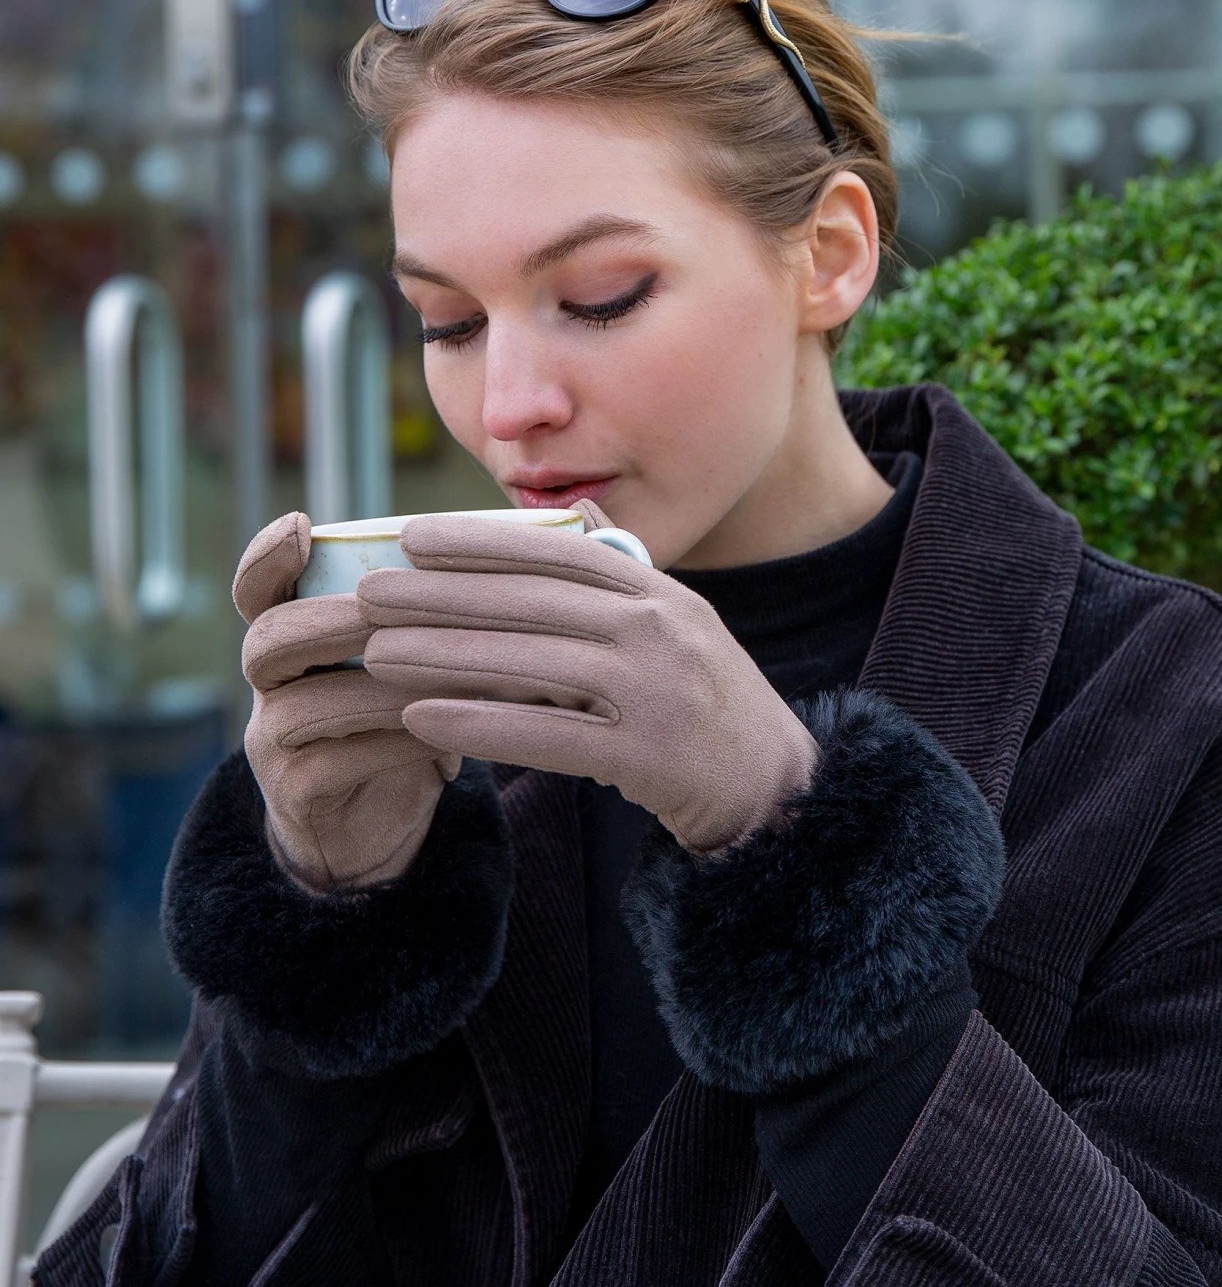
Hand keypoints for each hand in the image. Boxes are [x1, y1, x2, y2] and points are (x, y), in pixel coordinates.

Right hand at [235, 513, 461, 889]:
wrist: (381, 819)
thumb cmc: (408, 713)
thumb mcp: (410, 657)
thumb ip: (426, 609)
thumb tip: (518, 544)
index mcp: (293, 635)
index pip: (258, 588)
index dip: (267, 557)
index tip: (300, 524)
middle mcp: (270, 686)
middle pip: (269, 640)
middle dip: (331, 618)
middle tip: (385, 606)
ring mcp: (275, 744)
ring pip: (306, 706)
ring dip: (379, 686)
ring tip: (442, 674)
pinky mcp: (300, 797)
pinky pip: (336, 765)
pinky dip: (397, 743)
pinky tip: (451, 731)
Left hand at [357, 513, 818, 852]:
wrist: (772, 785)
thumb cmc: (705, 699)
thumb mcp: (678, 622)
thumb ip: (623, 575)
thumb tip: (572, 517)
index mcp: (661, 592)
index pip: (560, 553)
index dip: (482, 542)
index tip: (412, 536)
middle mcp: (661, 631)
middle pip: (534, 604)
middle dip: (441, 594)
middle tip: (367, 593)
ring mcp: (656, 692)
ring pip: (531, 665)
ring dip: (445, 656)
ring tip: (376, 652)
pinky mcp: (646, 756)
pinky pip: (548, 735)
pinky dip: (481, 725)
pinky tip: (423, 719)